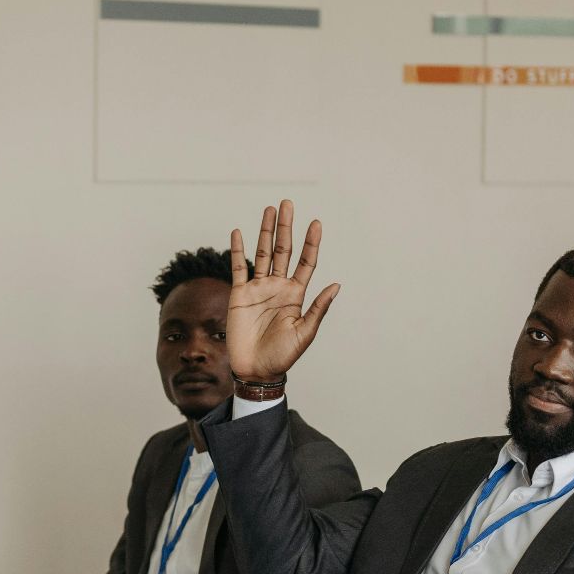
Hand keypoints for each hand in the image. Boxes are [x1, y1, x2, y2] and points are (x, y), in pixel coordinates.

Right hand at [227, 200, 339, 381]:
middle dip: (286, 227)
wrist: (256, 370)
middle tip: (288, 203)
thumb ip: (318, 308)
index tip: (316, 223)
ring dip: (265, 231)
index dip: (311, 243)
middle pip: (283, 250)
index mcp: (296, 294)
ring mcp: (258, 288)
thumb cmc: (283, 355)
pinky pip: (238, 268)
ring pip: (262, 253)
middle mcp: (278, 286)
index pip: (306, 262)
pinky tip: (238, 233)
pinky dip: (237, 250)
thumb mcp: (305, 333)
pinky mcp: (239, 295)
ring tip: (269, 210)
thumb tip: (336, 284)